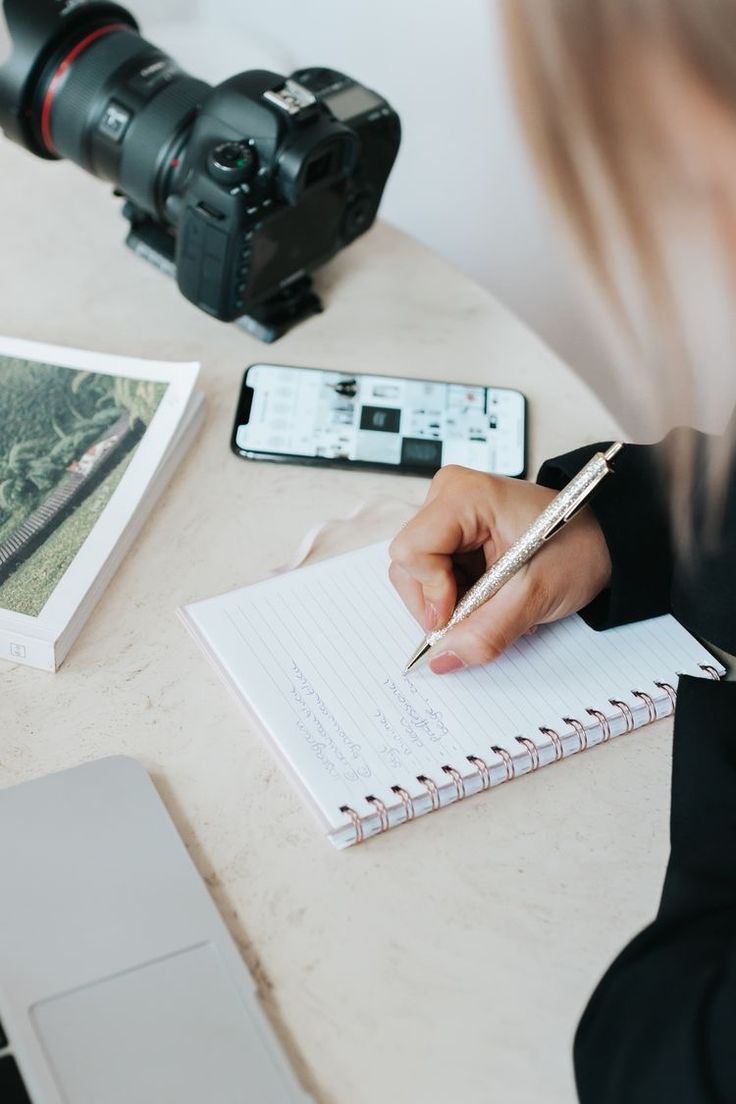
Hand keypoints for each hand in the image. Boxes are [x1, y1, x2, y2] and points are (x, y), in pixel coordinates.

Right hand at [389, 466, 611, 673]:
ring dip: (450, 606)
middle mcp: (446, 497)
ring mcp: (446, 515)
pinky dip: (457, 599)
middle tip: (483, 616)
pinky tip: (490, 597)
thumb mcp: (535, 595)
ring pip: (416, 578)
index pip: (411, 551)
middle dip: (440, 604)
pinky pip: (432, 578)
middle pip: (408, 567)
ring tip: (495, 604)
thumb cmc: (578, 547)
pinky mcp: (451, 534)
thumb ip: (486, 632)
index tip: (458, 615)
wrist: (603, 541)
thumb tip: (443, 660)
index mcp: (463, 495)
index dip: (431, 592)